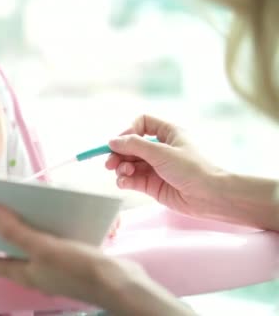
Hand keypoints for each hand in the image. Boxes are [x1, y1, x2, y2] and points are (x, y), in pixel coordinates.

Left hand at [0, 203, 193, 314]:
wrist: (121, 284)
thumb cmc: (80, 269)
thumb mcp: (43, 246)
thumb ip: (13, 230)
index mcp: (24, 273)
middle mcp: (35, 272)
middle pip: (6, 253)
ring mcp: (52, 267)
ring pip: (28, 246)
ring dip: (21, 228)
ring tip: (18, 206)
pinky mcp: (69, 260)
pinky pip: (49, 242)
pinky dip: (44, 228)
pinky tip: (50, 213)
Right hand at [105, 114, 223, 217]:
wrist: (210, 197)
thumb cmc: (192, 169)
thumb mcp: (161, 152)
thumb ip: (134, 145)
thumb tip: (112, 141)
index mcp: (168, 133)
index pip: (142, 123)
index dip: (128, 131)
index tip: (120, 142)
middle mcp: (160, 148)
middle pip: (131, 145)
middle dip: (119, 153)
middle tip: (110, 163)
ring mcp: (155, 167)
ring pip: (129, 163)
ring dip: (121, 167)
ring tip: (123, 173)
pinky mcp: (152, 184)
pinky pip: (132, 179)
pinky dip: (125, 180)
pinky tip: (124, 183)